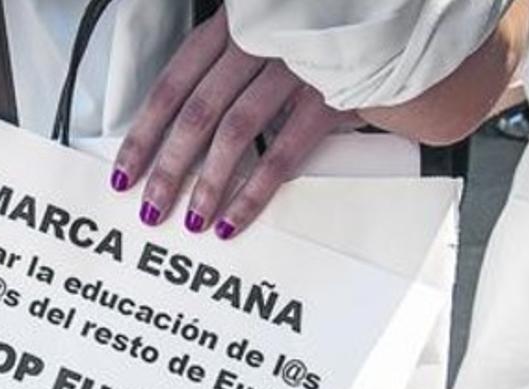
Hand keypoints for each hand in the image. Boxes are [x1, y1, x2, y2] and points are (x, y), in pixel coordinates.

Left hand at [111, 9, 357, 239]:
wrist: (402, 37)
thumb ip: (229, 77)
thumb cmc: (329, 44)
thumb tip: (185, 138)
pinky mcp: (328, 96)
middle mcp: (259, 42)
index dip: (144, 134)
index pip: (172, 85)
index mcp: (235, 28)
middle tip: (152, 207)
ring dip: (208, 185)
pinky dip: (254, 192)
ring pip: (233, 134)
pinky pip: (280, 154)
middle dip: (168, 168)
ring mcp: (294, 68)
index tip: (126, 172)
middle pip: (195, 113)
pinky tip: (235, 218)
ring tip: (194, 219)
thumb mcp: (268, 46)